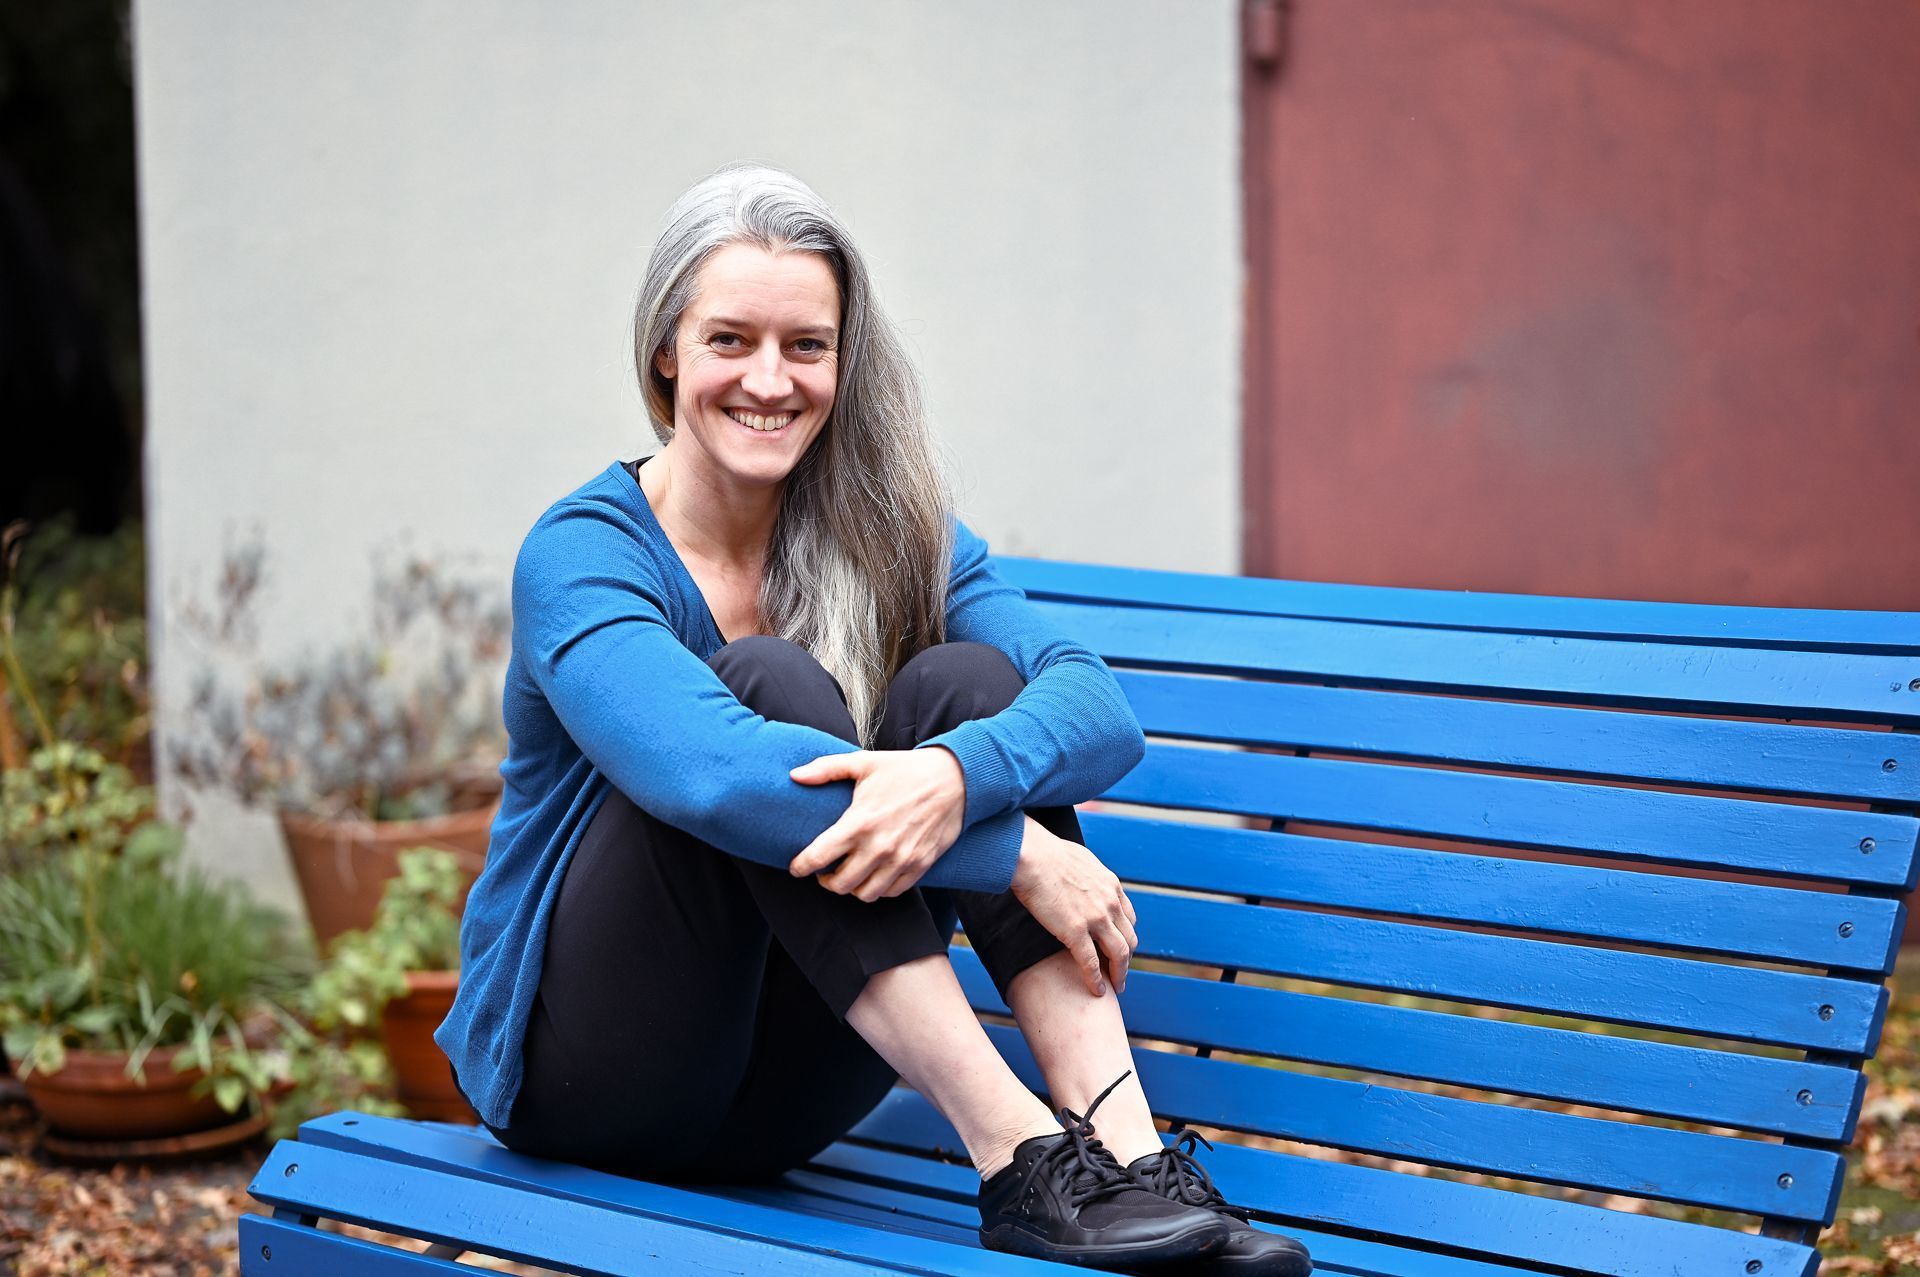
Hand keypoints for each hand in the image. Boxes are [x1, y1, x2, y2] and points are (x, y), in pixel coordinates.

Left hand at [787, 747, 967, 900]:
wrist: (953, 779)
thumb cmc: (905, 770)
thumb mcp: (863, 762)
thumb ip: (826, 769)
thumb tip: (795, 776)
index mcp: (859, 823)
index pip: (818, 857)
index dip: (800, 867)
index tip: (796, 868)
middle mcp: (879, 847)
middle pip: (840, 884)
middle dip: (825, 882)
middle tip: (823, 873)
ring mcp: (901, 860)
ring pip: (865, 894)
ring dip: (852, 888)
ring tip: (848, 876)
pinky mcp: (919, 866)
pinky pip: (891, 892)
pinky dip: (878, 889)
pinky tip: (873, 876)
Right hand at [1009, 819, 1137, 996]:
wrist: (1031, 855)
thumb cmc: (1046, 853)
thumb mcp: (1080, 860)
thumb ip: (1087, 875)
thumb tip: (1080, 878)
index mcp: (1111, 885)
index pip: (1129, 918)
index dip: (1126, 936)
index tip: (1119, 948)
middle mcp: (1110, 903)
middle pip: (1129, 939)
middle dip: (1126, 959)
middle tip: (1120, 973)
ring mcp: (1095, 917)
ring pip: (1118, 954)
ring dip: (1119, 973)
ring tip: (1116, 987)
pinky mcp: (1075, 930)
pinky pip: (1091, 963)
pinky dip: (1096, 980)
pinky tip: (1096, 991)